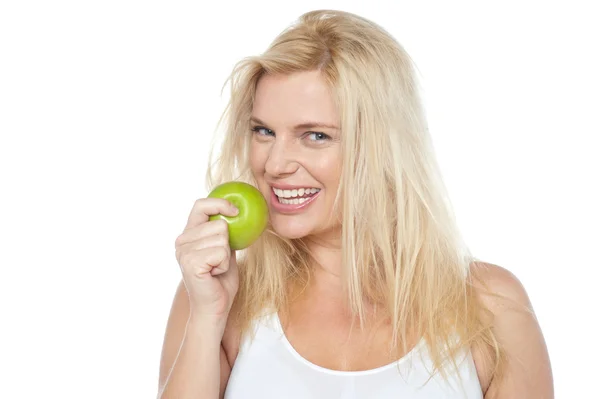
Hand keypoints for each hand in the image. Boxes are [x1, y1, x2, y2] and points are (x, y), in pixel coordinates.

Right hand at [174, 198, 239, 321]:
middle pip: (219, 224)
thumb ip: (225, 233)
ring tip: (216, 269)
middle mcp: (182, 240)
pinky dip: (224, 265)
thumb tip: (238, 212)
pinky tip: (215, 274)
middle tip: (218, 261)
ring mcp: (184, 252)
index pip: (200, 205)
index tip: (236, 211)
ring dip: (226, 257)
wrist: (215, 307)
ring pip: (222, 239)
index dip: (219, 204)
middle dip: (228, 244)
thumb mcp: (225, 250)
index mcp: (188, 234)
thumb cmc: (221, 280)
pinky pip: (221, 252)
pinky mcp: (191, 262)